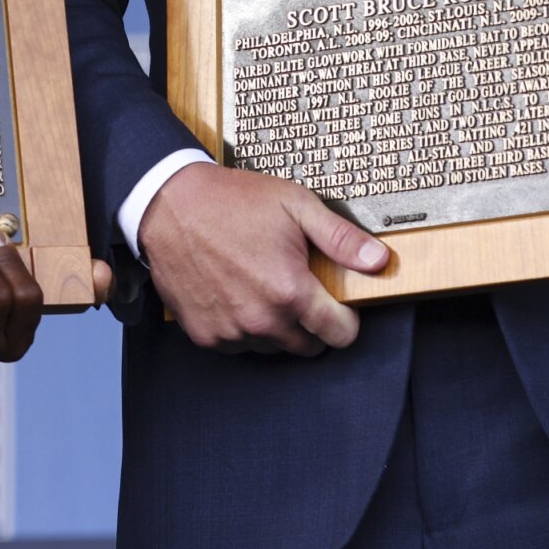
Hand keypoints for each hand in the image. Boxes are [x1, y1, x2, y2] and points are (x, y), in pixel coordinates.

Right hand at [135, 161, 386, 354]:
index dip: (345, 319)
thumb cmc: (232, 201)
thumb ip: (341, 238)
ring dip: (275, 326)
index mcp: (291, 292)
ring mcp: (231, 332)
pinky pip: (239, 345)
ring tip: (261, 284)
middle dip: (310, 323)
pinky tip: (235, 292)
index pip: (340, 335)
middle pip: (308, 347)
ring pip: (273, 347)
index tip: (337, 303)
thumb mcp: (295, 205)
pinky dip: (242, 327)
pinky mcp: (206, 336)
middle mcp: (262, 320)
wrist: (169, 204)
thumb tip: (379, 261)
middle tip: (295, 287)